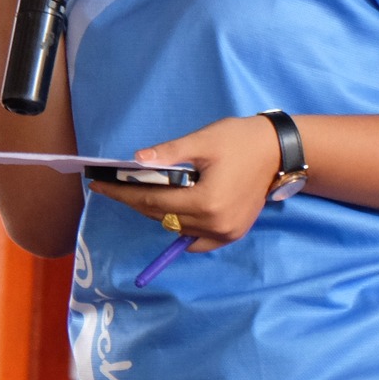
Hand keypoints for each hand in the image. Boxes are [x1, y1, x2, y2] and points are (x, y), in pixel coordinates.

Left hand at [88, 116, 283, 251]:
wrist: (279, 151)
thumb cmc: (240, 140)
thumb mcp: (202, 141)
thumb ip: (169, 153)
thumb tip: (136, 161)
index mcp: (206, 201)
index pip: (152, 201)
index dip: (123, 193)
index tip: (99, 186)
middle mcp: (215, 224)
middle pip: (161, 217)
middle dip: (134, 202)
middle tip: (112, 187)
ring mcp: (225, 233)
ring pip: (176, 229)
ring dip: (155, 213)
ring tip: (136, 194)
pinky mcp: (232, 234)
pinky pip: (196, 239)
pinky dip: (179, 227)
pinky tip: (167, 211)